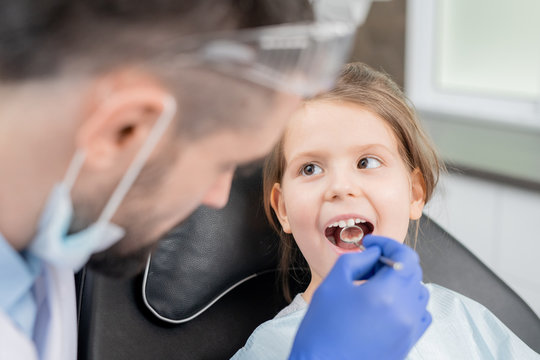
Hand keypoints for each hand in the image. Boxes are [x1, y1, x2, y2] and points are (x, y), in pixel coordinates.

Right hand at [289, 235, 430, 359]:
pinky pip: (419, 315)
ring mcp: (409, 330)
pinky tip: (385, 305)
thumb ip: (356, 260)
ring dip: (400, 281)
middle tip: (367, 264)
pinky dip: (407, 303)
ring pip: (417, 292)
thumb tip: (373, 254)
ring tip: (374, 285)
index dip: (388, 244)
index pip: (405, 256)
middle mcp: (405, 312)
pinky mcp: (407, 344)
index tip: (371, 244)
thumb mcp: (332, 284)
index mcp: (387, 294)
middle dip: (391, 261)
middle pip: (412, 272)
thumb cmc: (322, 333)